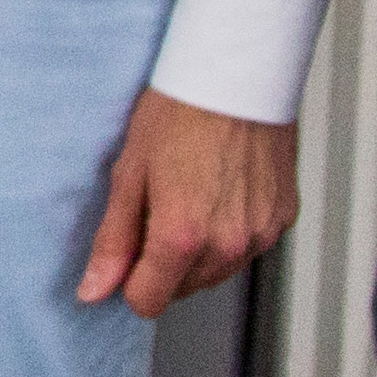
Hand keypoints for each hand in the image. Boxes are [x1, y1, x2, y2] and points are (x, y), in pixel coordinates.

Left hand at [79, 88, 294, 319]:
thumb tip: (94, 290)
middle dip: (165, 263)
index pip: (148, 302)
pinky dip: (232, 231)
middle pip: (183, 290)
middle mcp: (226, 245)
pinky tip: (223, 190)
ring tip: (193, 193)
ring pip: (218, 272)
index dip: (131, 279)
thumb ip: (113, 240)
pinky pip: (249, 246)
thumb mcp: (130, 172)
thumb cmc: (180, 111)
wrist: (237, 73)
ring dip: (200, 251)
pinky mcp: (282, 219)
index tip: (131, 249)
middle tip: (161, 206)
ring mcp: (260, 234)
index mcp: (181, 237)